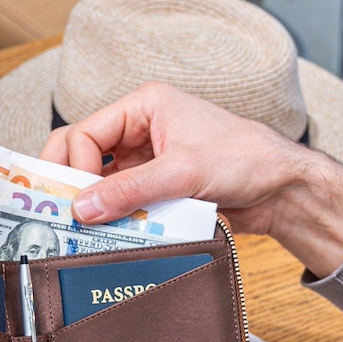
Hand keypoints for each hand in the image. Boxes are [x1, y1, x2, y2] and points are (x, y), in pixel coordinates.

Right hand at [43, 82, 342, 277]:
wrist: (282, 189)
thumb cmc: (245, 158)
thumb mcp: (184, 171)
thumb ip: (131, 190)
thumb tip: (84, 207)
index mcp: (144, 106)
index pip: (86, 132)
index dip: (75, 166)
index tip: (76, 200)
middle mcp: (140, 130)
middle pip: (84, 153)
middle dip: (72, 182)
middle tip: (60, 212)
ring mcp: (147, 161)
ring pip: (100, 182)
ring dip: (94, 204)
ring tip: (84, 229)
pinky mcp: (157, 188)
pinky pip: (123, 203)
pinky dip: (114, 218)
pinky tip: (110, 234)